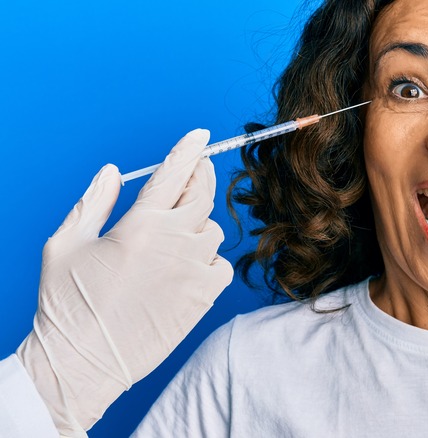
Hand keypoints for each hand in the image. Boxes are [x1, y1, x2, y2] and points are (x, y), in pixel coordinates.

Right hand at [16, 129, 233, 436]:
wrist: (84, 362)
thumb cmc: (67, 304)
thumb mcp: (65, 244)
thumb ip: (94, 202)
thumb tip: (113, 171)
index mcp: (140, 223)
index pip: (174, 173)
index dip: (188, 150)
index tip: (200, 136)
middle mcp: (175, 241)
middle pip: (204, 194)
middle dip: (202, 176)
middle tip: (197, 171)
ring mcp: (194, 270)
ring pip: (214, 231)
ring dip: (200, 225)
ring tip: (177, 234)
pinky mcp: (204, 298)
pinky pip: (222, 266)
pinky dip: (211, 261)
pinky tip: (190, 266)